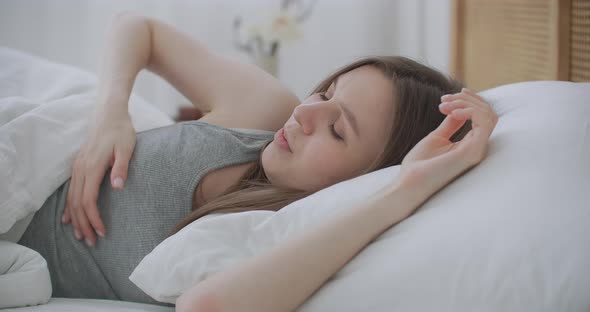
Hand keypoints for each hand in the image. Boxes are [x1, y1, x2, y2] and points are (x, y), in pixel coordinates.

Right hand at [62, 109, 135, 245]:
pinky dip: (69, 206)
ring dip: (75, 218)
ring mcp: (77, 167)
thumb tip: (117, 187)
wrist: (108, 113)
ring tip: (81, 235)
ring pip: (72, 198)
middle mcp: (81, 169)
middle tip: (91, 242)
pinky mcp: (79, 165)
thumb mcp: (126, 147)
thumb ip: (121, 167)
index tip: (101, 233)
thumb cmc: (121, 130)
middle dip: (83, 225)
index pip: (88, 200)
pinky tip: (68, 218)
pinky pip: (70, 190)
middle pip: (78, 204)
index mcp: (92, 167)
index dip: (93, 219)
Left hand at [397, 88, 497, 200]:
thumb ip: (451, 124)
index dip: (469, 101)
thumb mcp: (437, 138)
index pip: (483, 117)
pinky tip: (452, 112)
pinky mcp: (473, 152)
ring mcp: (477, 150)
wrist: (409, 182)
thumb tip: (459, 108)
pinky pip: (484, 123)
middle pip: (489, 113)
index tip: (446, 98)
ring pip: (489, 115)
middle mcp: (477, 148)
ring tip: (444, 105)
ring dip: (467, 103)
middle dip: (467, 99)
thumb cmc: (419, 164)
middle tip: (444, 100)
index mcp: (470, 145)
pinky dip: (470, 111)